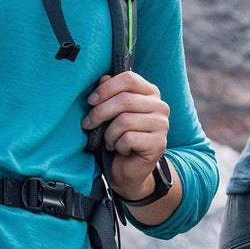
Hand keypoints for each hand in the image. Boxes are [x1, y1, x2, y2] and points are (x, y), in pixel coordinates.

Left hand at [83, 70, 169, 196]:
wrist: (129, 170)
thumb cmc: (118, 137)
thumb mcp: (111, 113)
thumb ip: (109, 94)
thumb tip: (103, 78)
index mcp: (150, 93)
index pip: (129, 79)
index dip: (106, 88)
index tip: (90, 101)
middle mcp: (160, 106)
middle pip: (124, 99)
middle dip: (100, 112)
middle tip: (88, 124)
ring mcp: (162, 124)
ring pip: (125, 120)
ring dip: (109, 133)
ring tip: (108, 141)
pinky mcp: (159, 143)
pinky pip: (129, 138)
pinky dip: (118, 145)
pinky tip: (120, 149)